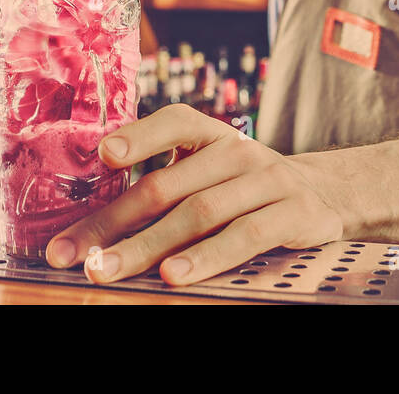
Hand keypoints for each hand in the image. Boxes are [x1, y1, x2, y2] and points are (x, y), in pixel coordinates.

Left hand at [45, 104, 347, 285]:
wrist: (326, 194)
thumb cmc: (248, 188)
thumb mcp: (213, 170)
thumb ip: (168, 181)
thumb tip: (95, 220)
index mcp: (213, 135)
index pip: (176, 121)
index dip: (140, 135)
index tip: (103, 155)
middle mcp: (239, 152)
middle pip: (167, 185)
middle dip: (113, 223)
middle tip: (72, 253)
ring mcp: (268, 182)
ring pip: (199, 214)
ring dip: (148, 246)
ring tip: (108, 269)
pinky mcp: (293, 215)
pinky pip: (244, 238)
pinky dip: (206, 258)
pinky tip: (173, 275)